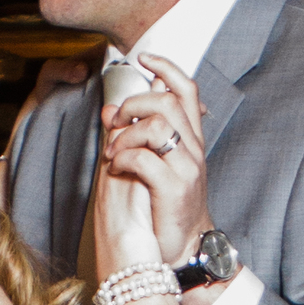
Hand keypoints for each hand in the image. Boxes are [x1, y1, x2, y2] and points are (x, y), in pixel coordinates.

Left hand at [99, 56, 208, 268]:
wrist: (184, 246)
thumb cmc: (167, 204)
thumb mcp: (156, 164)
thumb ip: (134, 134)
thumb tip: (109, 110)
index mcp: (192, 139)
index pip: (186, 89)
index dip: (166, 67)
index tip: (144, 57)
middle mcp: (194, 149)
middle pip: (166, 102)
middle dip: (134, 104)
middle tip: (118, 122)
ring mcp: (187, 168)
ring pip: (157, 126)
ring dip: (125, 134)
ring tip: (114, 151)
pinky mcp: (175, 188)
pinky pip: (145, 158)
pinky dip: (123, 157)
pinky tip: (117, 167)